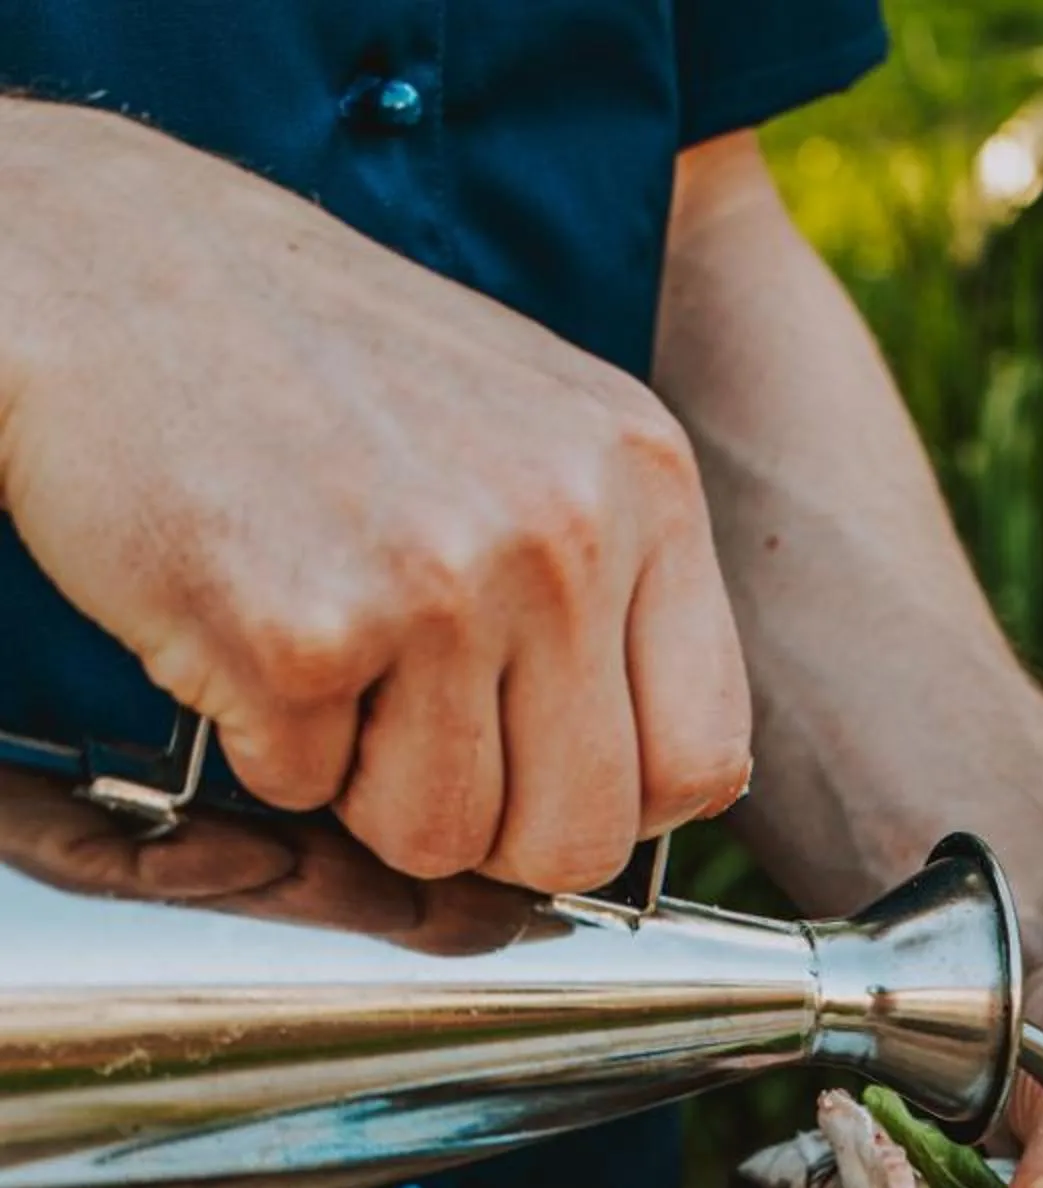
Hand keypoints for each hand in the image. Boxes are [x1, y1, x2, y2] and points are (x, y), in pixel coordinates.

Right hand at [0, 102, 750, 892]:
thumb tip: (667, 786)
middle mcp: (561, 530)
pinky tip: (244, 616)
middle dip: (488, 826)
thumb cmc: (314, 359)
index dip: (616, 805)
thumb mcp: (532, 430)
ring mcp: (435, 585)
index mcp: (641, 478)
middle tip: (413, 735)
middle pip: (579, 838)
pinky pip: (307, 794)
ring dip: (365, 785)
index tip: (544, 771)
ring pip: (442, 840)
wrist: (107, 261)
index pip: (703, 761)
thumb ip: (616, 589)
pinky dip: (262, 739)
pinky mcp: (299, 635)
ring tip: (325, 648)